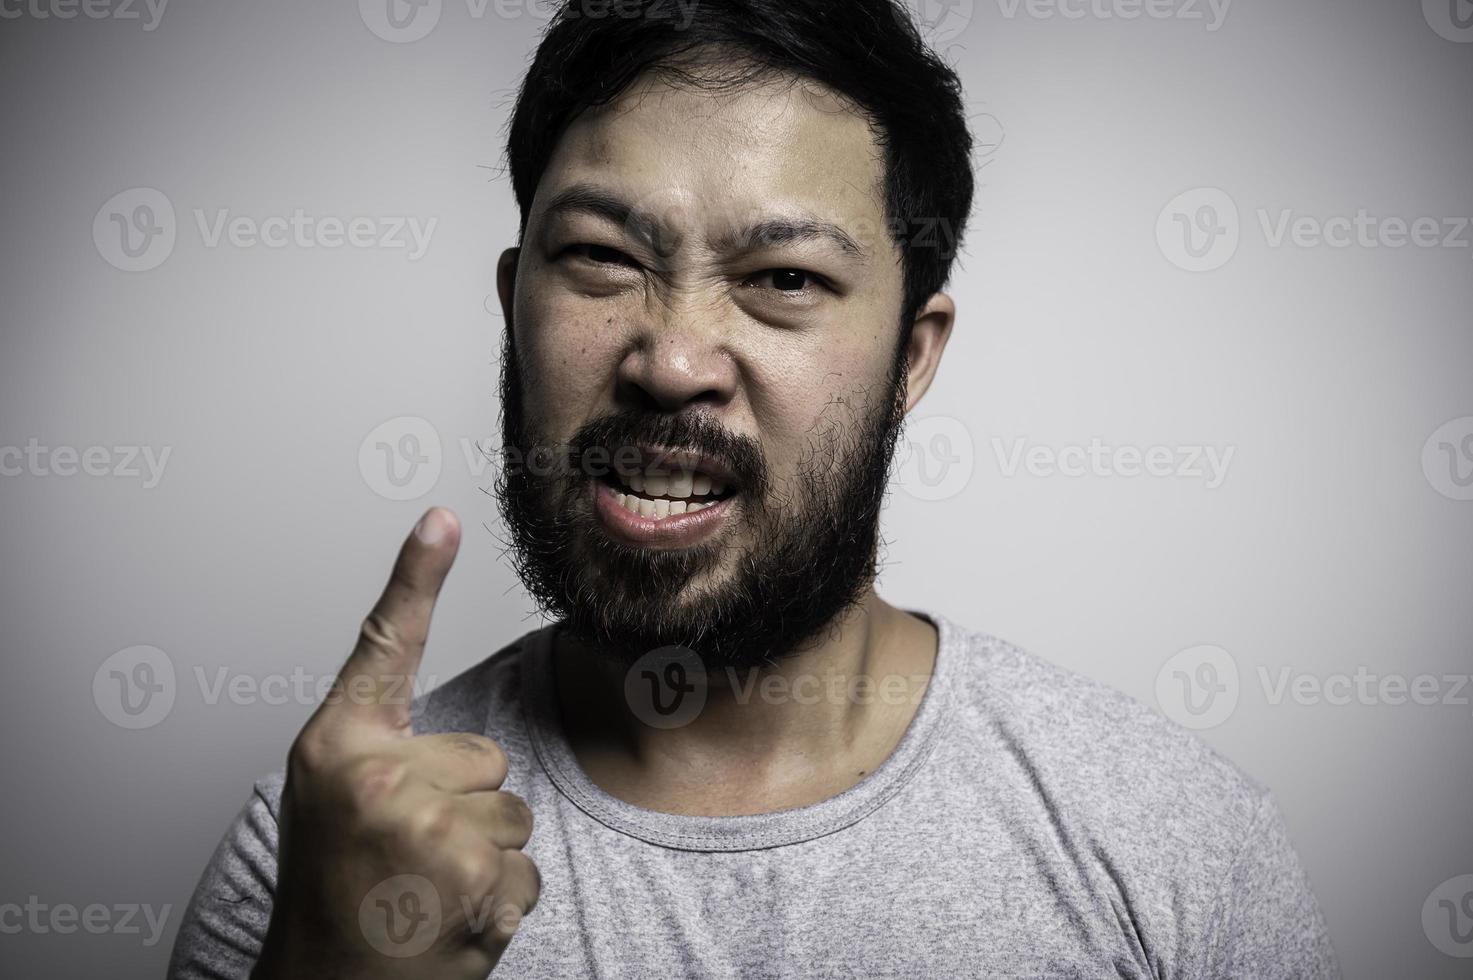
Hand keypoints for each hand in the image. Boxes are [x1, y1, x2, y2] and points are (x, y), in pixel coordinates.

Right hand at [253, 507, 538, 979]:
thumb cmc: (336, 893)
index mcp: (337, 748)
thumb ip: (390, 753)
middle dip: (465, 810)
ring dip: (483, 859)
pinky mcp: (469, 876)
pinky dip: (501, 902)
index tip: (442, 516)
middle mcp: (374, 776)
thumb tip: (470, 733)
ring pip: (514, 814)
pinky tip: (448, 921)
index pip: (382, 649)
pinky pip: (527, 867)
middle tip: (406, 857)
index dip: (414, 577)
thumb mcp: (338, 804)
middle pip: (487, 756)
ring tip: (421, 890)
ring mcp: (422, 826)